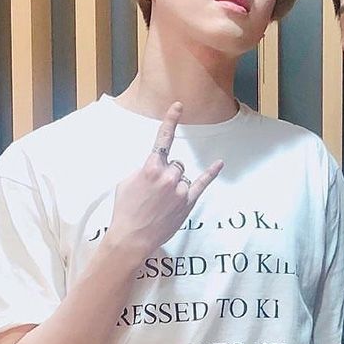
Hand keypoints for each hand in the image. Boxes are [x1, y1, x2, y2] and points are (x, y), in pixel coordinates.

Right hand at [106, 102, 222, 260]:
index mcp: (150, 167)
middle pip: (176, 164)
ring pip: (183, 176)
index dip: (171, 120)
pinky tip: (219, 163)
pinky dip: (211, 173)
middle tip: (156, 192)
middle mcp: (168, 175)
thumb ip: (144, 169)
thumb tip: (155, 165)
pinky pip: (202, 183)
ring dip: (176, 184)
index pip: (162, 139)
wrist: (131, 237)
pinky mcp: (188, 202)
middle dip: (168, 173)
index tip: (179, 106)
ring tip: (163, 202)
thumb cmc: (125, 209)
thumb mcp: (126, 182)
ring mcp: (180, 189)